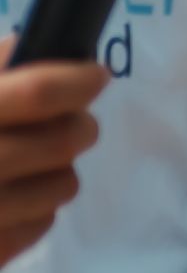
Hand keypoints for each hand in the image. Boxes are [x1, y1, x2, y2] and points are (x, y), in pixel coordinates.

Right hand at [0, 53, 106, 268]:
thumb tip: (26, 48)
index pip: (36, 92)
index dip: (75, 80)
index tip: (92, 75)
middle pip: (61, 141)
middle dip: (77, 126)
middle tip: (72, 121)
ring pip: (63, 185)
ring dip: (58, 170)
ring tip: (30, 163)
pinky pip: (40, 223)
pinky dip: (35, 208)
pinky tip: (7, 197)